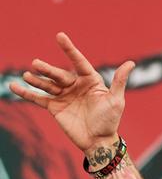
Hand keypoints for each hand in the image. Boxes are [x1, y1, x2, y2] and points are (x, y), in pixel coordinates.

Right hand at [8, 32, 133, 153]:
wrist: (99, 142)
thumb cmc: (110, 121)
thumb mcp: (115, 101)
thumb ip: (119, 81)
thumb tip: (131, 63)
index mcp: (90, 80)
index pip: (78, 62)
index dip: (70, 50)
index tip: (60, 36)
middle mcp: (75, 86)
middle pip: (59, 74)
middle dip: (48, 70)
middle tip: (36, 64)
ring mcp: (64, 96)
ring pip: (47, 85)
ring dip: (36, 80)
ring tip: (26, 75)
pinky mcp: (55, 108)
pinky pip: (38, 98)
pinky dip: (26, 93)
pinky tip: (13, 86)